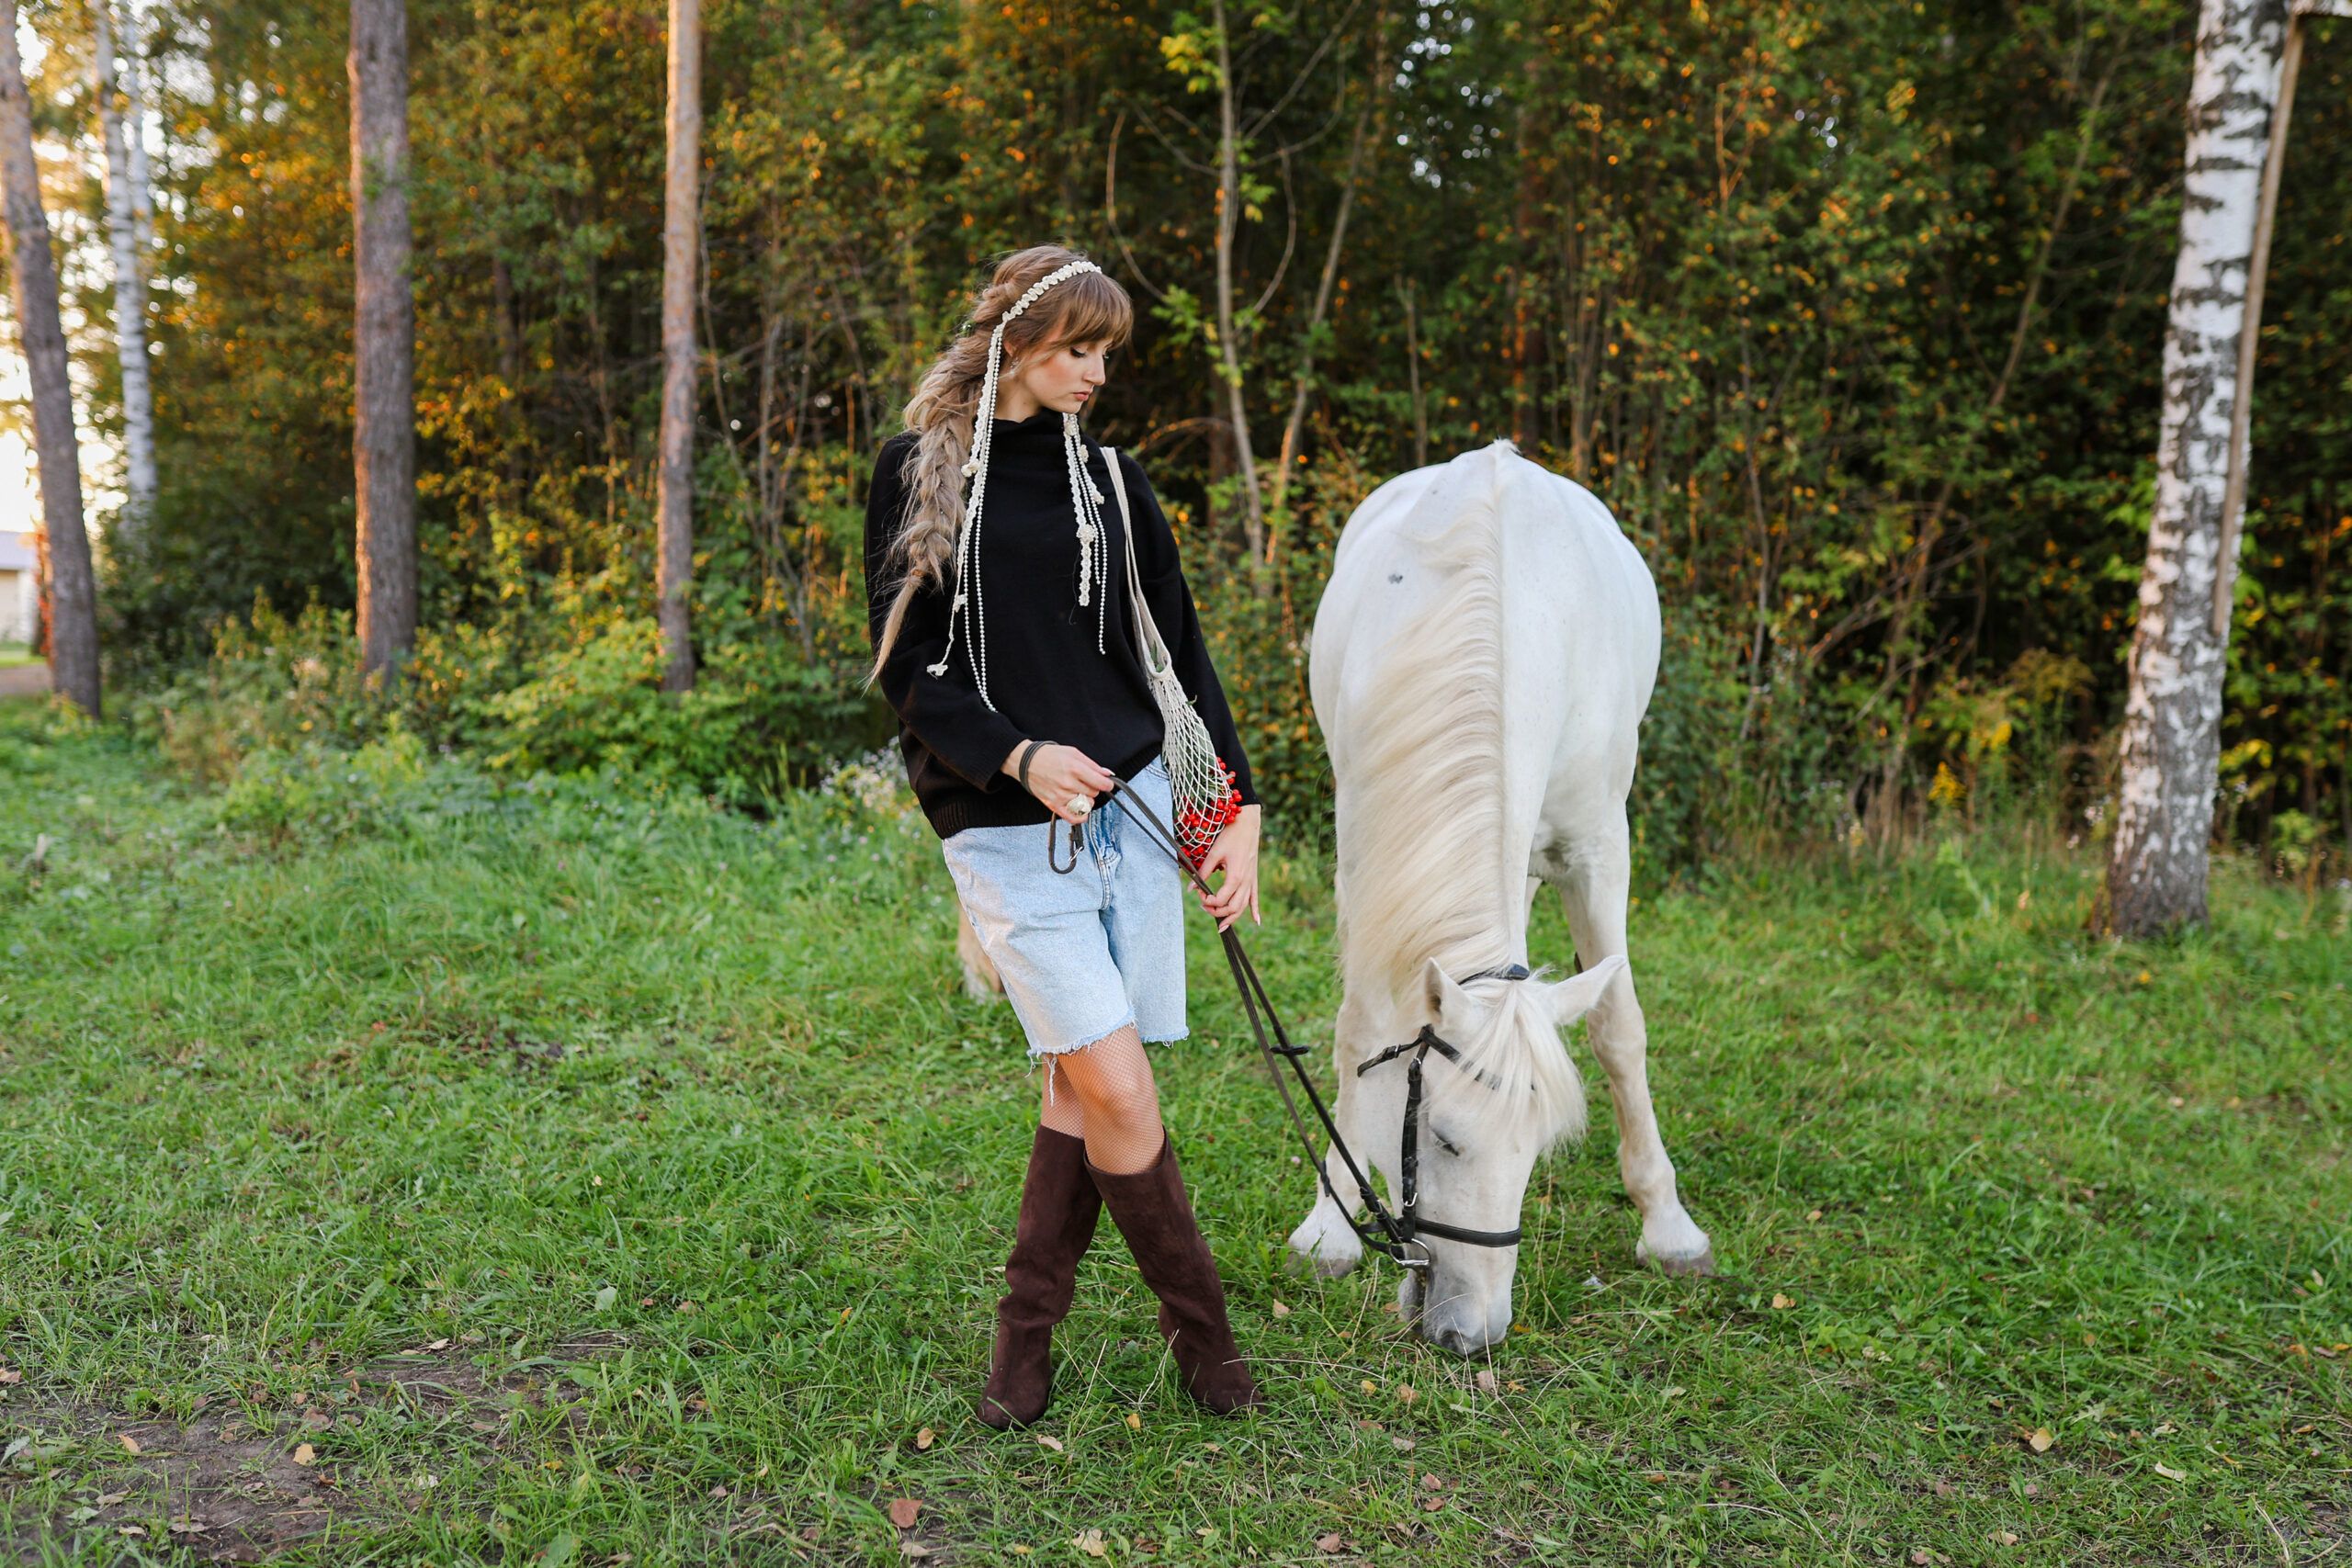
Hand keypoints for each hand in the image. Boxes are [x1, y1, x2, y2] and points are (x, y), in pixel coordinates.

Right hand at [1004, 741, 1117, 824]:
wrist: (1026, 762)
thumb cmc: (1048, 755)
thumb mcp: (1073, 753)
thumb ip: (1092, 765)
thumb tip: (1107, 774)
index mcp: (1075, 769)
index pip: (1101, 783)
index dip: (1108, 784)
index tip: (1107, 783)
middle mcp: (1068, 783)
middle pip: (1094, 793)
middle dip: (1093, 788)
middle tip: (1086, 782)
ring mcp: (1061, 796)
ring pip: (1086, 804)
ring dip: (1086, 799)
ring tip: (1078, 791)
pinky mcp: (1053, 804)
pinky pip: (1072, 817)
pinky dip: (1080, 817)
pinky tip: (1082, 811)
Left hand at [1195, 804, 1260, 931]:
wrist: (1248, 824)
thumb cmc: (1230, 836)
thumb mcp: (1214, 853)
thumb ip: (1203, 872)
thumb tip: (1190, 887)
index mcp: (1235, 877)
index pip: (1220, 899)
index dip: (1206, 900)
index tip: (1198, 892)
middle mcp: (1245, 882)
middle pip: (1232, 908)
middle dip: (1217, 912)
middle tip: (1203, 905)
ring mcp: (1251, 881)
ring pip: (1243, 907)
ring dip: (1232, 918)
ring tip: (1221, 927)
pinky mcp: (1253, 878)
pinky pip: (1255, 898)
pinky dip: (1255, 911)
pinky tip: (1256, 921)